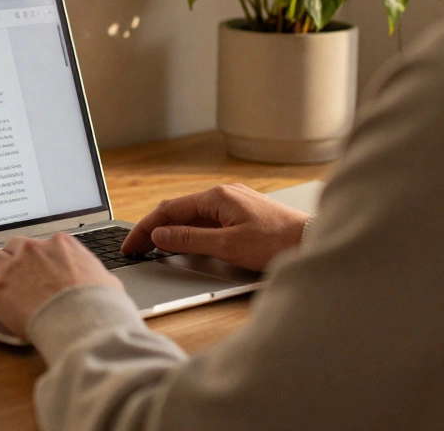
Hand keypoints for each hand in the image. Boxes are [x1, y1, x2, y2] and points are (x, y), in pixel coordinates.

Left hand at [0, 233, 122, 337]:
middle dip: (10, 260)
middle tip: (10, 276)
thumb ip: (97, 276)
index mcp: (60, 244)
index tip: (32, 268)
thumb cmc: (100, 307)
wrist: (84, 322)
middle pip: (11, 247)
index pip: (39, 243)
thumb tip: (102, 283)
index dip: (33, 258)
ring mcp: (12, 267)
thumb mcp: (108, 283)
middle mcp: (33, 250)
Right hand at [120, 183, 308, 271]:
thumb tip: (160, 234)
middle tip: (136, 249)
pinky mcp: (242, 213)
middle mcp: (223, 194)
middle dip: (153, 229)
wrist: (312, 241)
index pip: (168, 210)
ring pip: (191, 215)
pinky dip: (188, 231)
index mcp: (216, 197)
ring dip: (170, 231)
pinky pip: (206, 220)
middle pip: (177, 210)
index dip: (145, 229)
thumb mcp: (226, 246)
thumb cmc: (276, 243)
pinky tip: (184, 243)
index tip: (131, 245)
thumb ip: (189, 239)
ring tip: (153, 248)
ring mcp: (233, 202)